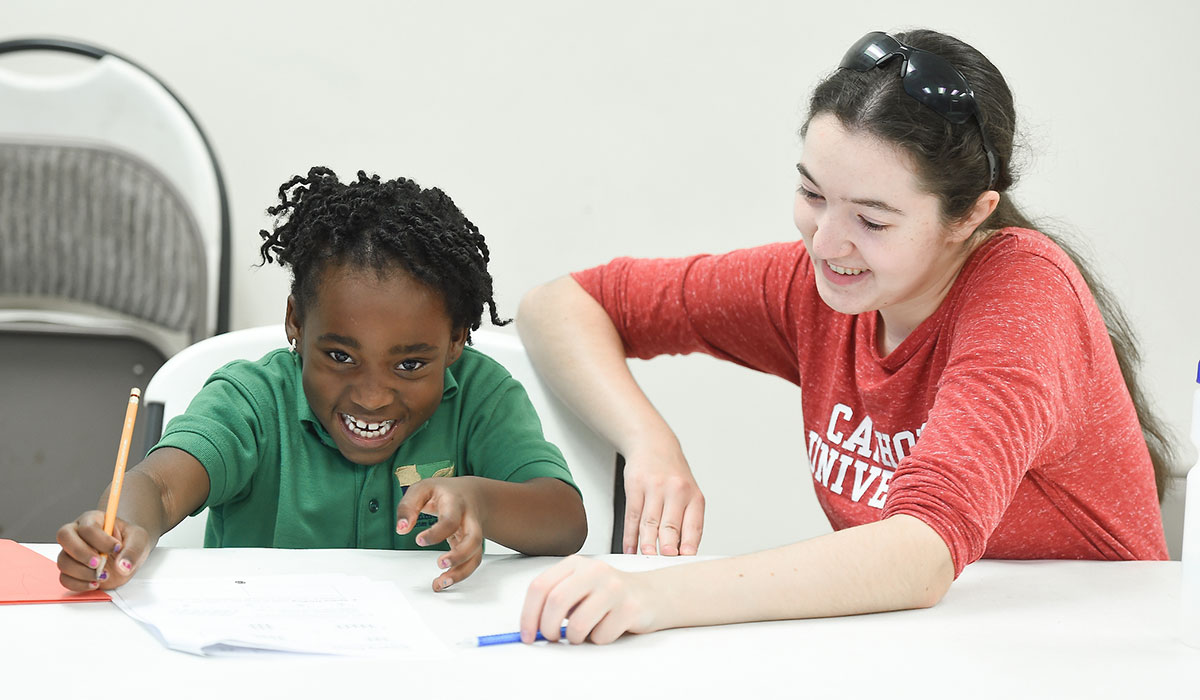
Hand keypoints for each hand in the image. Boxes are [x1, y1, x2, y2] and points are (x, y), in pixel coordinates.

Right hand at [55, 510, 151, 590]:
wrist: (128, 556)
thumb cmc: (130, 542)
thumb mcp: (139, 540)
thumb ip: (133, 550)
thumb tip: (123, 565)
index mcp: (93, 519)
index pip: (87, 527)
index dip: (101, 540)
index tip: (117, 548)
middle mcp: (78, 533)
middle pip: (64, 537)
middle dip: (81, 553)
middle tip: (99, 563)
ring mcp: (71, 552)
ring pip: (63, 561)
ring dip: (82, 572)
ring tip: (104, 575)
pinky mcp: (71, 570)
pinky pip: (64, 578)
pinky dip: (79, 584)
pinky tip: (95, 583)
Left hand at [395, 478, 484, 591]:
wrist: (471, 494)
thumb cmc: (443, 492)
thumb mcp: (422, 489)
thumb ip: (409, 506)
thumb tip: (401, 528)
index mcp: (455, 503)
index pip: (450, 520)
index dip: (436, 533)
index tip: (419, 540)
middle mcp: (469, 520)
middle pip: (474, 539)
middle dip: (459, 555)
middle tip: (440, 564)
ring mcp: (473, 534)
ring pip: (475, 555)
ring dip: (461, 572)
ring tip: (442, 582)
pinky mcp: (472, 546)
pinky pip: (471, 563)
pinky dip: (460, 575)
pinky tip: (444, 582)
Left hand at [519, 556, 657, 644]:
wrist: (651, 594)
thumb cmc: (608, 594)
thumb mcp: (579, 587)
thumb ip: (555, 599)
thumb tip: (531, 625)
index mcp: (575, 564)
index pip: (540, 586)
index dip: (528, 614)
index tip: (527, 634)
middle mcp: (594, 571)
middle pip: (556, 601)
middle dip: (548, 627)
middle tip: (551, 637)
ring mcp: (614, 588)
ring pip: (578, 624)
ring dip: (575, 637)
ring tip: (582, 633)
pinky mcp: (630, 608)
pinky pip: (601, 636)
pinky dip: (598, 639)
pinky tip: (606, 627)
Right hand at [621, 446, 705, 555]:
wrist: (654, 444)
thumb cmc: (673, 475)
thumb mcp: (688, 494)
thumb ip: (686, 521)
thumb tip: (681, 553)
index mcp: (694, 497)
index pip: (693, 526)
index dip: (688, 545)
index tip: (685, 560)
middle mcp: (676, 491)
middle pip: (670, 525)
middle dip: (667, 547)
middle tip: (664, 562)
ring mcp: (655, 487)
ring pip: (649, 522)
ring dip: (646, 543)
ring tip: (646, 557)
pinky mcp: (635, 486)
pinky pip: (632, 515)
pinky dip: (630, 535)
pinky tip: (630, 547)